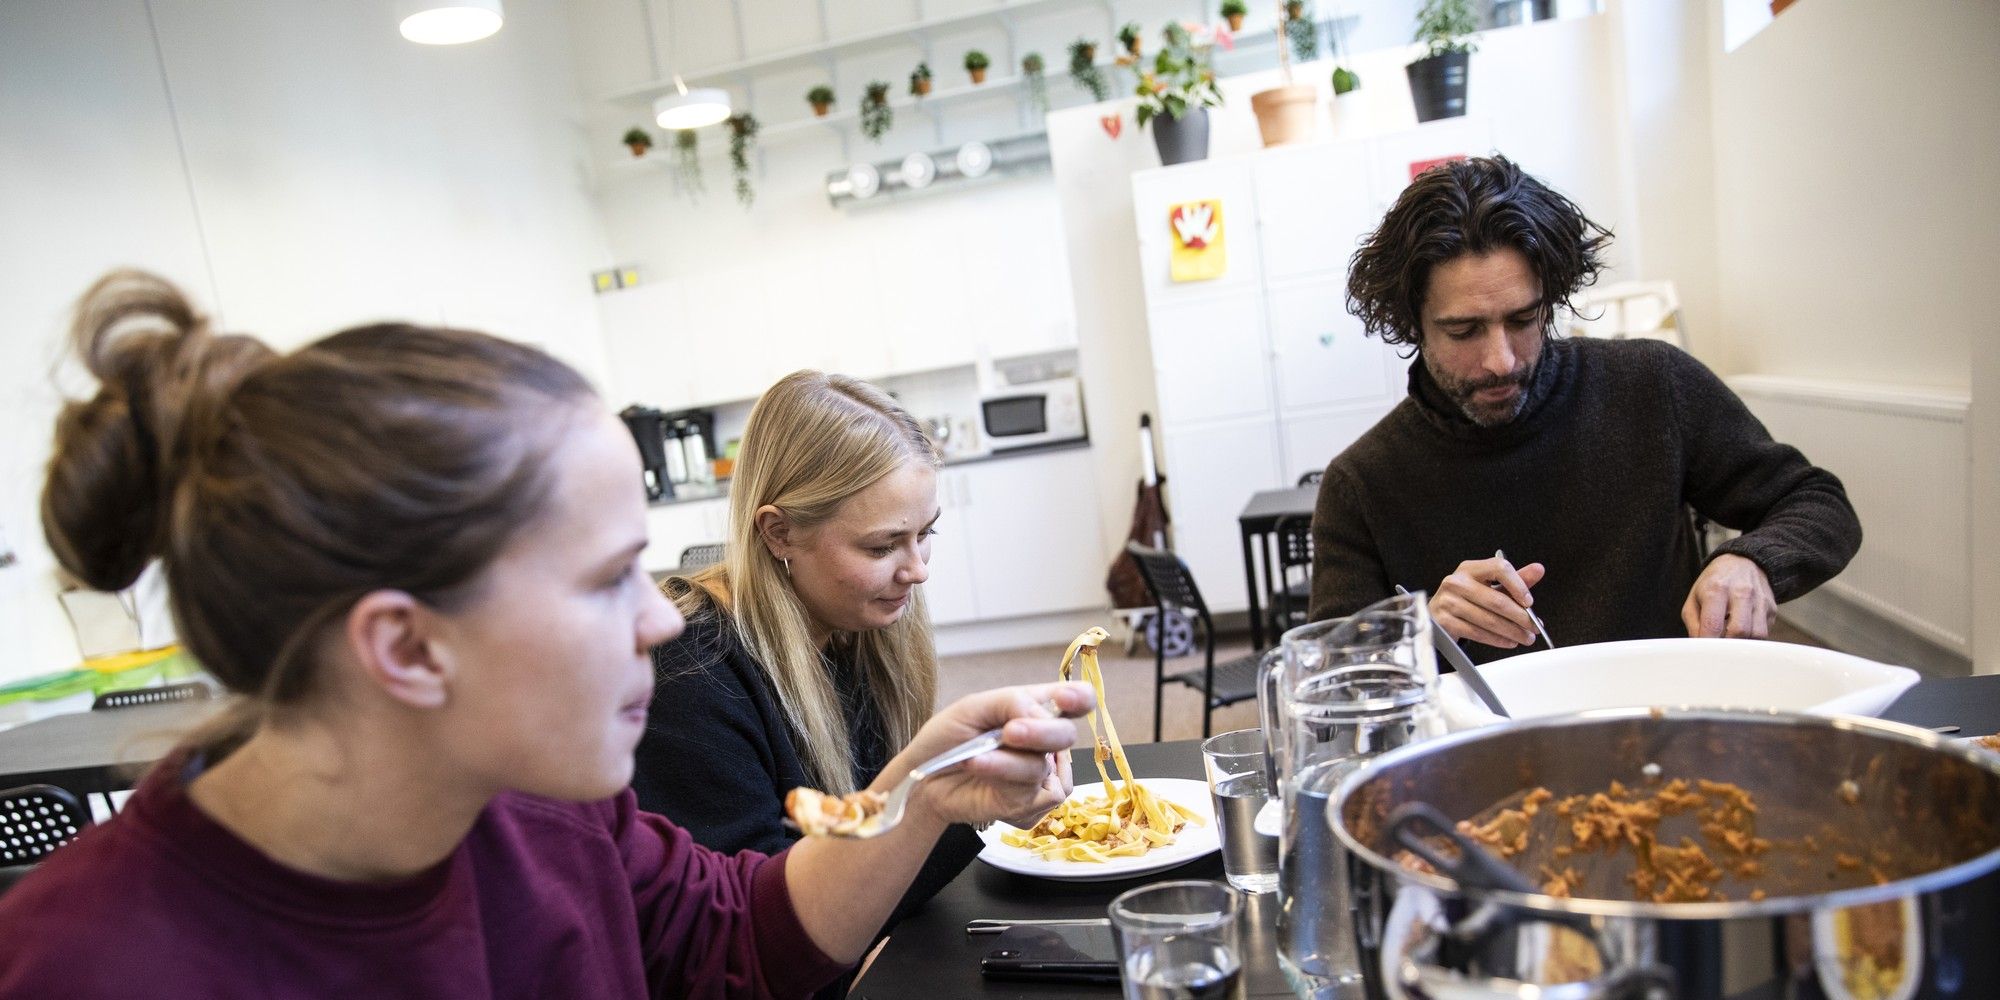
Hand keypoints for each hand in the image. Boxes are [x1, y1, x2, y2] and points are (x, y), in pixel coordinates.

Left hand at [893, 682, 1090, 829]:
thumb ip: (1011, 702)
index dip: (1079, 699)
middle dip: (1041, 733)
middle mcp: (1042, 741)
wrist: (924, 778)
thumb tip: (1040, 715)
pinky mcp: (1028, 802)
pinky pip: (1033, 794)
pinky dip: (1004, 780)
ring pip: (1043, 767)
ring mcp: (1037, 773)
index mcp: (1034, 709)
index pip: (1077, 700)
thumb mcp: (973, 707)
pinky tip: (983, 775)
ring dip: (1008, 763)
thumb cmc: (947, 739)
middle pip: (1066, 735)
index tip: (1064, 700)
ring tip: (975, 759)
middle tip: (1010, 733)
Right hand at [1429, 555, 1546, 647]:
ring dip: (1512, 631)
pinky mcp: (1445, 622)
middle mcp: (1457, 582)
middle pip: (1497, 600)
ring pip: (1489, 620)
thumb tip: (1538, 570)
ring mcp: (1449, 602)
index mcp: (1470, 569)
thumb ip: (1515, 579)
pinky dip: (1497, 640)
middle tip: (1534, 628)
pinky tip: (1508, 641)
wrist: (1438, 614)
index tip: (1530, 602)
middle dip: (1520, 617)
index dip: (1518, 585)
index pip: (1499, 569)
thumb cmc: (1468, 598)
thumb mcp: (1491, 586)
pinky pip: (1477, 633)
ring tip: (1525, 637)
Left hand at [1681, 554, 1774, 637]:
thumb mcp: (1694, 598)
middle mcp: (1741, 593)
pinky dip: (1752, 638)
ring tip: (1730, 637)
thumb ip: (1693, 623)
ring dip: (1742, 642)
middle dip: (1727, 644)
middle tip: (1718, 645)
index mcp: (1717, 589)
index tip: (1704, 650)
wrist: (1742, 562)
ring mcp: (1760, 601)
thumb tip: (1700, 646)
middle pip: (1739, 631)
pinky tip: (1742, 631)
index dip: (1707, 643)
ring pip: (1756, 635)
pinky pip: (1765, 633)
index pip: (1713, 625)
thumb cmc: (1714, 583)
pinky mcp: (1771, 608)